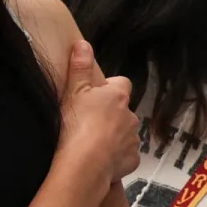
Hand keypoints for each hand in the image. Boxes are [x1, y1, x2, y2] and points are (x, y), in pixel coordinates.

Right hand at [59, 40, 138, 183]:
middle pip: (123, 110)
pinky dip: (115, 156)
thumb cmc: (77, 124)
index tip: (94, 95)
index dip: (109, 88)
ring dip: (113, 136)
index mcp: (118, 97)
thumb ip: (80, 67)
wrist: (85, 163)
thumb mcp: (73, 91)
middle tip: (88, 122)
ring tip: (91, 143)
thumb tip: (83, 43)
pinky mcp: (132, 160)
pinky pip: (125, 155)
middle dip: (110, 115)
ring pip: (125, 133)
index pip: (122, 83)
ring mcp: (133, 139)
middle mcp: (130, 116)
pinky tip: (100, 159)